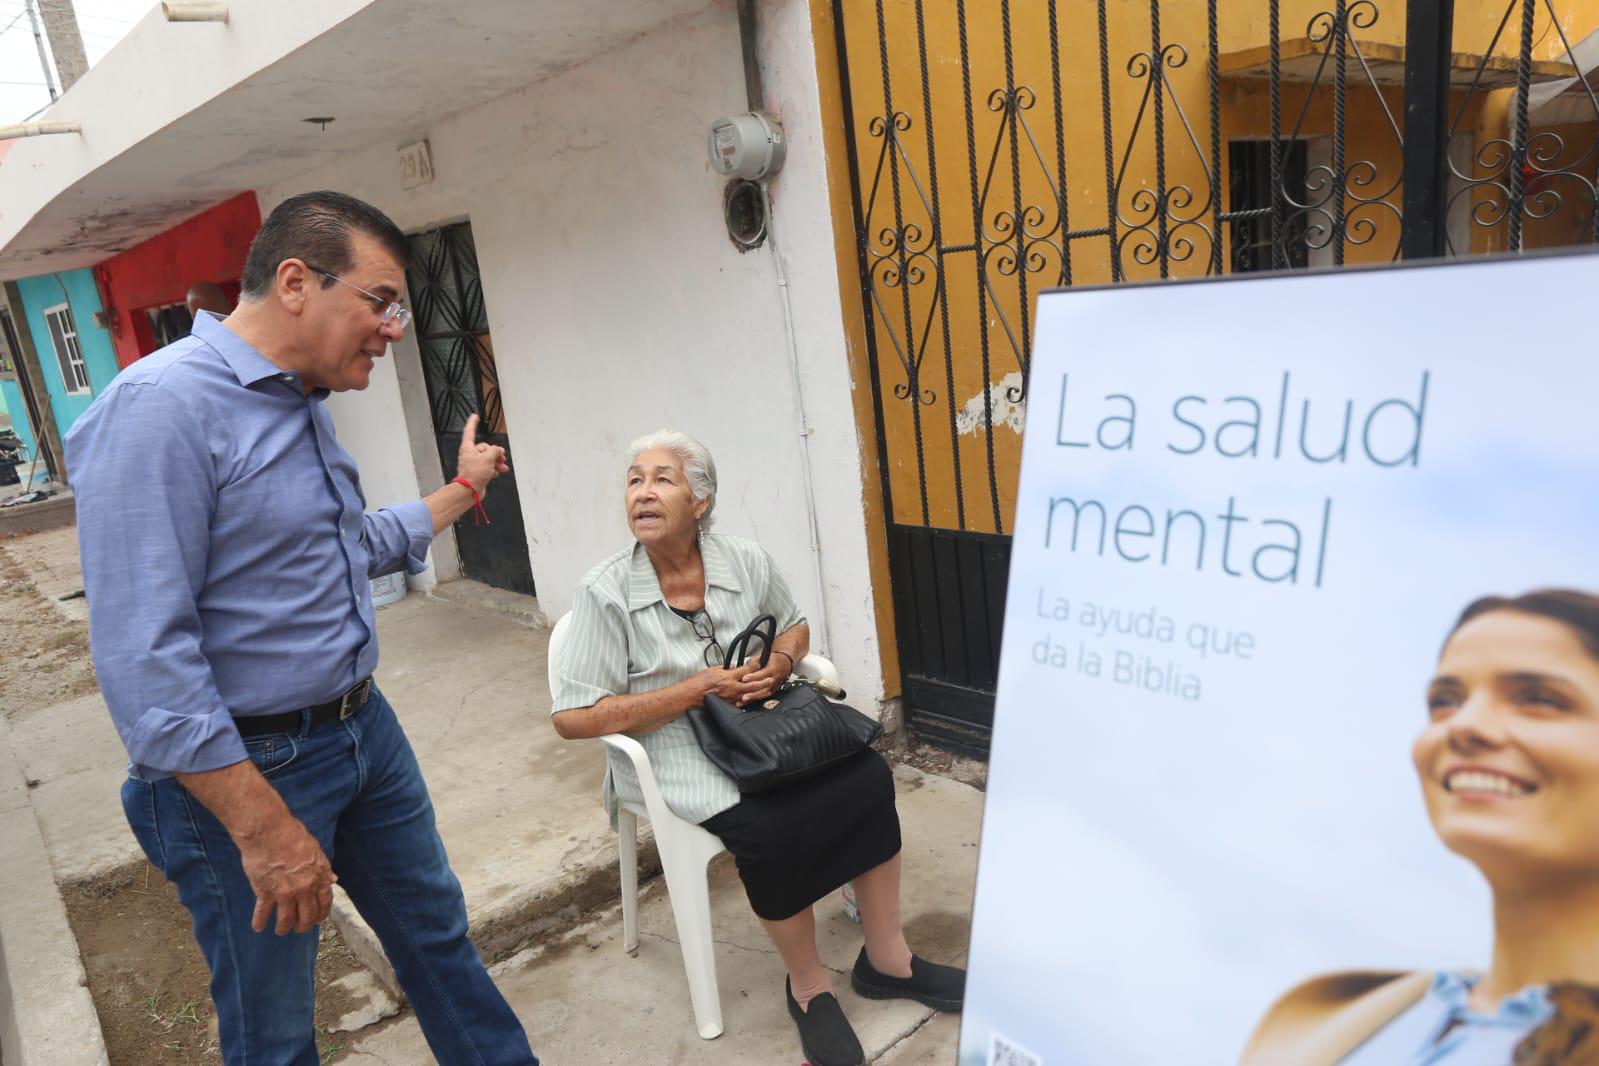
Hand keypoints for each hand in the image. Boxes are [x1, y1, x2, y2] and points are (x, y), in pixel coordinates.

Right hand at [239, 815, 336, 934]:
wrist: (268, 830)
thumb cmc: (292, 835)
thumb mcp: (315, 850)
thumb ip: (324, 868)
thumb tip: (333, 880)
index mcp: (318, 876)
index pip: (325, 904)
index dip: (320, 915)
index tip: (316, 919)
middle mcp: (304, 888)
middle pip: (307, 917)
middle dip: (303, 926)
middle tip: (298, 928)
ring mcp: (285, 892)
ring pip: (286, 920)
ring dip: (283, 928)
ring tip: (280, 930)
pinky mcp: (265, 891)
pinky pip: (263, 913)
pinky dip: (260, 922)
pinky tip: (258, 927)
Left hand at [455, 413, 509, 494]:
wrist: (469, 491)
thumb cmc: (474, 474)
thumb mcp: (488, 458)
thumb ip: (495, 451)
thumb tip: (499, 450)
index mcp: (468, 447)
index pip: (470, 431)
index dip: (473, 423)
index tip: (475, 416)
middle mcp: (470, 454)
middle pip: (485, 448)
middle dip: (495, 453)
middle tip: (501, 458)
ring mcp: (473, 463)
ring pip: (488, 458)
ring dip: (497, 462)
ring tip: (503, 468)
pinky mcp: (477, 472)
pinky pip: (488, 467)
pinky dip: (493, 469)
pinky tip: (496, 473)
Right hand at [698, 666, 767, 706]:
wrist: (692, 694)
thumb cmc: (699, 682)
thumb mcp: (713, 669)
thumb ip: (726, 668)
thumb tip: (734, 667)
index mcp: (728, 677)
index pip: (746, 670)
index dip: (754, 665)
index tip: (759, 662)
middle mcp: (732, 687)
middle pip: (752, 684)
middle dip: (763, 681)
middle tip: (771, 678)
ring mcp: (731, 697)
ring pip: (749, 695)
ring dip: (759, 692)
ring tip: (768, 691)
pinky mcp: (728, 704)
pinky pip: (741, 703)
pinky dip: (749, 700)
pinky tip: (754, 700)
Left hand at [736, 654, 790, 705]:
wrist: (784, 664)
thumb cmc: (773, 660)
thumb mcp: (764, 657)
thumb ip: (754, 663)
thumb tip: (743, 667)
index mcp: (772, 669)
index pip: (762, 674)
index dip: (752, 677)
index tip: (743, 678)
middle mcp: (774, 678)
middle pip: (763, 687)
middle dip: (752, 691)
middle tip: (742, 694)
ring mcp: (774, 686)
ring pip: (763, 694)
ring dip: (753, 697)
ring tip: (743, 700)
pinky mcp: (772, 691)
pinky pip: (763, 697)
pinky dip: (754, 700)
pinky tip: (746, 702)